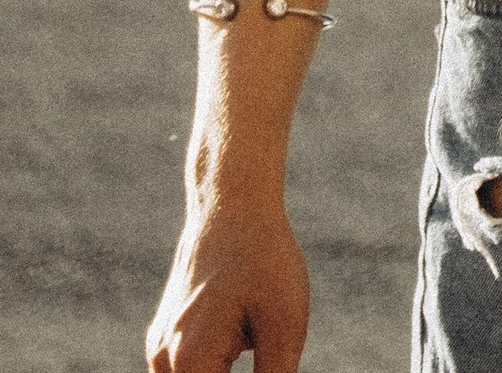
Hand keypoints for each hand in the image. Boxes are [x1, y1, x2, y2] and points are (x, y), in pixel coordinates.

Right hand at [148, 204, 309, 372]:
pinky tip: (237, 352)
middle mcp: (164, 362)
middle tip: (256, 359)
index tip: (262, 371)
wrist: (232, 202)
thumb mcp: (283, 325)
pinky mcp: (167, 335)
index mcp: (190, 364)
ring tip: (248, 344)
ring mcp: (161, 348)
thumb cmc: (264, 260)